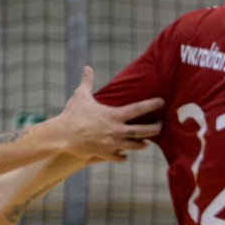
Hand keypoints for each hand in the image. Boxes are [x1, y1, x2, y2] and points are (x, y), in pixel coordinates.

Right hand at [48, 66, 163, 159]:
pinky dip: (123, 157)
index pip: (139, 109)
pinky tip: (125, 155)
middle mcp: (117, 130)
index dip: (152, 104)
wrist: (62, 135)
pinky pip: (120, 158)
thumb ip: (87, 81)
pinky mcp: (106, 154)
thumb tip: (86, 67)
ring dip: (142, 145)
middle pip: (144, 131)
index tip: (161, 102)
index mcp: (114, 115)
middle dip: (155, 129)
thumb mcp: (80, 95)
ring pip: (135, 146)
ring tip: (146, 143)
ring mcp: (113, 144)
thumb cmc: (72, 114)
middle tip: (160, 126)